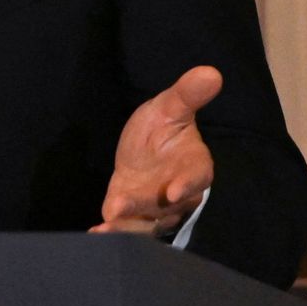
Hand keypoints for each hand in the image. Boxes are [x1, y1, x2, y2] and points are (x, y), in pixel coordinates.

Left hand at [90, 66, 219, 236]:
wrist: (145, 146)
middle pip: (166, 206)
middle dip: (145, 208)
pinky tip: (95, 233)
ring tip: (106, 224)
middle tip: (122, 207)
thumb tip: (211, 72)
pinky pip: (126, 225)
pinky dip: (112, 230)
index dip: (187, 184)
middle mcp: (178, 193)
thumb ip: (187, 95)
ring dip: (126, 225)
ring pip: (146, 221)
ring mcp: (155, 207)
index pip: (196, 177)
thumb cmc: (163, 128)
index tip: (175, 191)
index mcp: (194, 165)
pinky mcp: (132, 212)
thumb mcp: (170, 107)